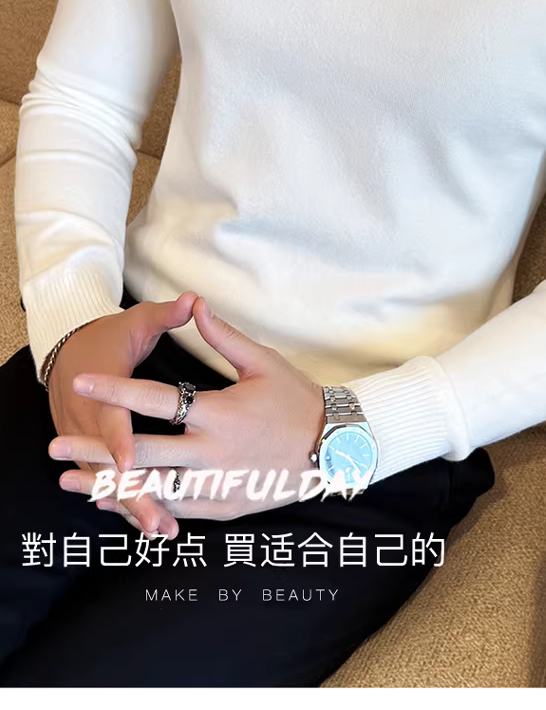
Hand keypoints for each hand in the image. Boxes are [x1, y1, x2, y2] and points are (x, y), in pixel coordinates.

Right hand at [48, 291, 197, 537]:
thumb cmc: (110, 337)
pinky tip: (152, 520)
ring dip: (132, 504)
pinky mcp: (92, 452)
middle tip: (158, 518)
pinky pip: (108, 483)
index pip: (109, 419)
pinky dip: (126, 501)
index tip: (133, 462)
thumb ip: (166, 315)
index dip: (119, 442)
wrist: (68, 351)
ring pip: (107, 480)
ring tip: (163, 530)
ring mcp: (87, 440)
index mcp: (103, 388)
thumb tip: (194, 299)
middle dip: (131, 491)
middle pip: (108, 463)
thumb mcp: (136, 322)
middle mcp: (89, 420)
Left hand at [49, 296, 325, 523]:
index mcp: (220, 412)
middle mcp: (214, 451)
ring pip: (154, 488)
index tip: (81, 381)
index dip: (115, 390)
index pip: (156, 399)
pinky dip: (143, 506)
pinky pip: (177, 509)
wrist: (334, 447)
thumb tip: (195, 304)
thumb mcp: (263, 362)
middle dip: (94, 450)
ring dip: (109, 485)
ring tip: (72, 482)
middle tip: (55, 447)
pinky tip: (115, 503)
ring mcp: (219, 484)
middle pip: (142, 453)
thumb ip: (223, 337)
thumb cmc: (297, 400)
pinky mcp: (225, 507)